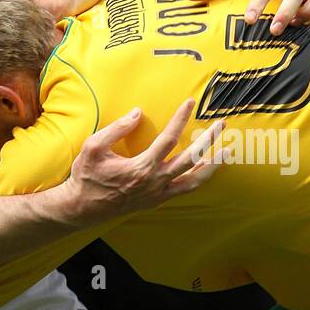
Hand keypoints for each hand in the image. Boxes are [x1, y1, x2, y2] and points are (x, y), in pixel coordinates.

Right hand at [61, 100, 222, 227]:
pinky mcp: (157, 200)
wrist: (82, 207)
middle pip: (191, 159)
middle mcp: (155, 181)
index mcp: (141, 167)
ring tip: (228, 152)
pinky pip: (185, 189)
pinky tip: (207, 170)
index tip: (190, 102)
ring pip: (195, 180)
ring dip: (213, 165)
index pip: (168, 138)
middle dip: (209, 140)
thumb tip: (138, 112)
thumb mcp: (93, 147)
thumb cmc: (86, 175)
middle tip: (222, 124)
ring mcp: (158, 193)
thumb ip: (117, 128)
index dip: (181, 118)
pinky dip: (199, 179)